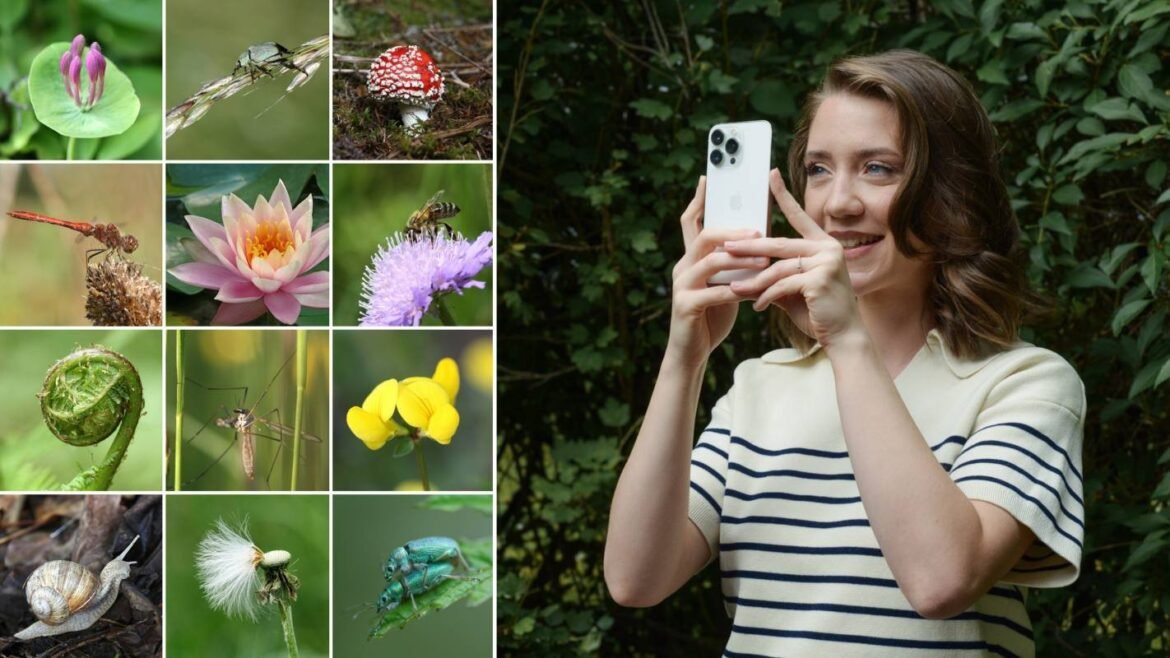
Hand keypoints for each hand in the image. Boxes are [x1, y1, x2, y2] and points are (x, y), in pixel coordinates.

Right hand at [666, 177, 767, 368]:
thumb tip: (759, 238)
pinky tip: (754, 291)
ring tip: (764, 259)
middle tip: (758, 230)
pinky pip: (713, 292)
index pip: (691, 221)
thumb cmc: (712, 316)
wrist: (691, 353)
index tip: (710, 178)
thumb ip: (734, 263)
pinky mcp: (685, 306)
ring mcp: (681, 286)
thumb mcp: (725, 284)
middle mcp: (681, 267)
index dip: (699, 199)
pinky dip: (736, 290)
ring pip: (710, 262)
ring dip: (740, 259)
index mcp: (690, 258)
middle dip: (732, 230)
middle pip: (703, 236)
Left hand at [725, 169, 863, 346]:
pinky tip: (757, 306)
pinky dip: (767, 296)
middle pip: (779, 244)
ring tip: (735, 290)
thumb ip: (773, 275)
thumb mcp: (792, 289)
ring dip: (754, 281)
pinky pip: (783, 285)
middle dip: (749, 248)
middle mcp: (828, 247)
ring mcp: (827, 261)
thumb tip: (742, 271)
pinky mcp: (821, 278)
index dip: (784, 195)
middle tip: (725, 247)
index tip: (770, 174)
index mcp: (823, 245)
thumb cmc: (817, 313)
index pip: (799, 217)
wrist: (842, 338)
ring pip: (778, 268)